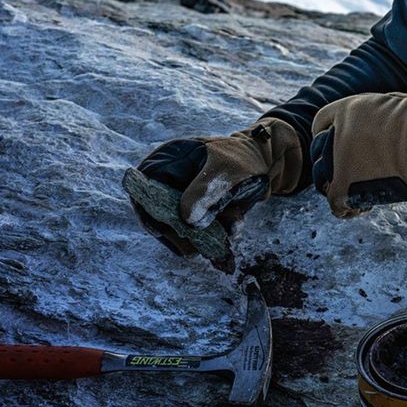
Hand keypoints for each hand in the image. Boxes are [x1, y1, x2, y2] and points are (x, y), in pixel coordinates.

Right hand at [130, 117, 301, 254]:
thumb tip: (186, 220)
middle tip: (195, 248)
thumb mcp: (226, 170)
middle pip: (157, 216)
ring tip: (226, 232)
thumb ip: (206, 191)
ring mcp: (181, 199)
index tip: (159, 229)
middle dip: (179, 234)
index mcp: (168, 161)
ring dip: (200, 238)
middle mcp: (169, 182)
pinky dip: (212, 239)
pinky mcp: (196, 214)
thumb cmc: (242, 158)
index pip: (142, 189)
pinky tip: (233, 228)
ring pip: (177, 230)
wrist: (265, 163)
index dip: (146, 211)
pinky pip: (195, 235)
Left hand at [309, 92, 406, 217]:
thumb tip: (373, 130)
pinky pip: (335, 201)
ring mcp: (340, 156)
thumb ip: (372, 117)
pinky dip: (344, 208)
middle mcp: (339, 130)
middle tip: (352, 176)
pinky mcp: (346, 182)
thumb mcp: (395, 105)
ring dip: (338, 188)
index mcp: (350, 108)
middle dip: (332, 165)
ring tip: (358, 196)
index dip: (328, 138)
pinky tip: (360, 208)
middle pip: (321, 154)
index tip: (339, 149)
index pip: (322, 124)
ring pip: (325, 179)